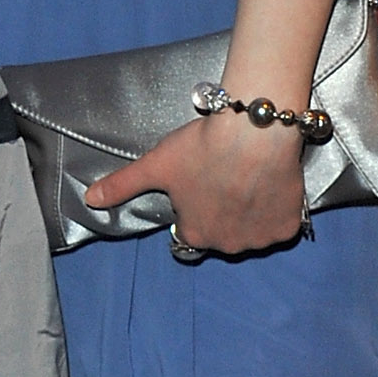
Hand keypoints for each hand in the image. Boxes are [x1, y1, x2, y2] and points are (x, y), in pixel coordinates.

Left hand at [86, 109, 306, 257]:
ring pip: (251, 228)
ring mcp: (260, 238)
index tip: (198, 183)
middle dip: (221, 209)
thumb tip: (90, 199)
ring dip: (249, 210)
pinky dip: (276, 207)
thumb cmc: (203, 147)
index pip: (190, 230)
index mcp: (195, 234)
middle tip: (223, 175)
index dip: (192, 206)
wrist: (256, 131)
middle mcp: (228, 245)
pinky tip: (269, 183)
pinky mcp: (288, 225)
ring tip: (247, 175)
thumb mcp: (156, 165)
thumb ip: (122, 185)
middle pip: (222, 231)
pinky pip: (280, 222)